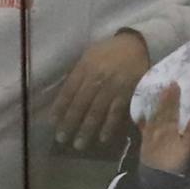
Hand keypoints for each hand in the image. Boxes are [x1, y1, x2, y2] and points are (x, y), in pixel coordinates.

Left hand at [52, 30, 150, 152]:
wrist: (137, 44)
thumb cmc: (108, 53)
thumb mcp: (88, 57)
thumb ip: (76, 76)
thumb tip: (62, 100)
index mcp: (84, 68)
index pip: (67, 92)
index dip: (59, 109)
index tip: (52, 123)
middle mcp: (97, 77)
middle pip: (80, 105)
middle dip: (70, 123)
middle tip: (62, 139)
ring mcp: (113, 86)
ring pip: (97, 111)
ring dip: (86, 130)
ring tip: (78, 144)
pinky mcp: (129, 92)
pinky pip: (117, 112)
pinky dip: (109, 126)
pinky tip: (102, 138)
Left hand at [138, 81, 189, 174]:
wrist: (156, 179)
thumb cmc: (174, 165)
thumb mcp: (186, 150)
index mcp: (169, 131)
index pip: (172, 111)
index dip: (173, 98)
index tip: (174, 85)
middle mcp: (157, 130)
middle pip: (161, 111)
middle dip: (164, 98)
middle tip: (167, 84)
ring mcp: (149, 136)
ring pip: (153, 117)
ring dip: (155, 105)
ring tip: (157, 94)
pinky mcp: (143, 142)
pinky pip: (144, 128)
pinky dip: (144, 120)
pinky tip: (142, 115)